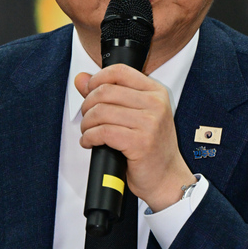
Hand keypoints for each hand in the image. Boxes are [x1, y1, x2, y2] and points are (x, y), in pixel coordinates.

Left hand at [75, 64, 195, 211]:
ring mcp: (150, 123)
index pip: (119, 71)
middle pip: (105, 91)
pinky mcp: (140, 142)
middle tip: (87, 118)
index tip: (89, 92)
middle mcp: (155, 104)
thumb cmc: (150, 147)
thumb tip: (80, 78)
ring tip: (88, 132)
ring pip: (101, 111)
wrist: (166, 177)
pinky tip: (90, 142)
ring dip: (86, 124)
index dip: (96, 79)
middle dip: (87, 105)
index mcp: (156, 92)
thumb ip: (107, 94)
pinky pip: (102, 132)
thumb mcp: (134, 114)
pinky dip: (89, 137)